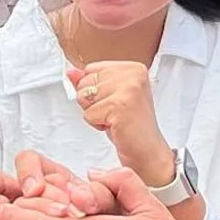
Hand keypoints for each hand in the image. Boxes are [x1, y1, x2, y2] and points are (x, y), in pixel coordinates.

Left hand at [68, 63, 174, 185]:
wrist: (148, 151)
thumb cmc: (131, 126)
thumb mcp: (109, 98)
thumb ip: (90, 82)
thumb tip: (71, 72)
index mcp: (133, 68)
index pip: (91, 69)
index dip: (94, 89)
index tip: (113, 101)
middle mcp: (133, 75)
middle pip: (85, 82)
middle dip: (92, 102)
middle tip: (114, 113)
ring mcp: (128, 89)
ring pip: (84, 96)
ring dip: (94, 113)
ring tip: (114, 119)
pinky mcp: (120, 105)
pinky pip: (88, 113)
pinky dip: (96, 124)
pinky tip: (114, 126)